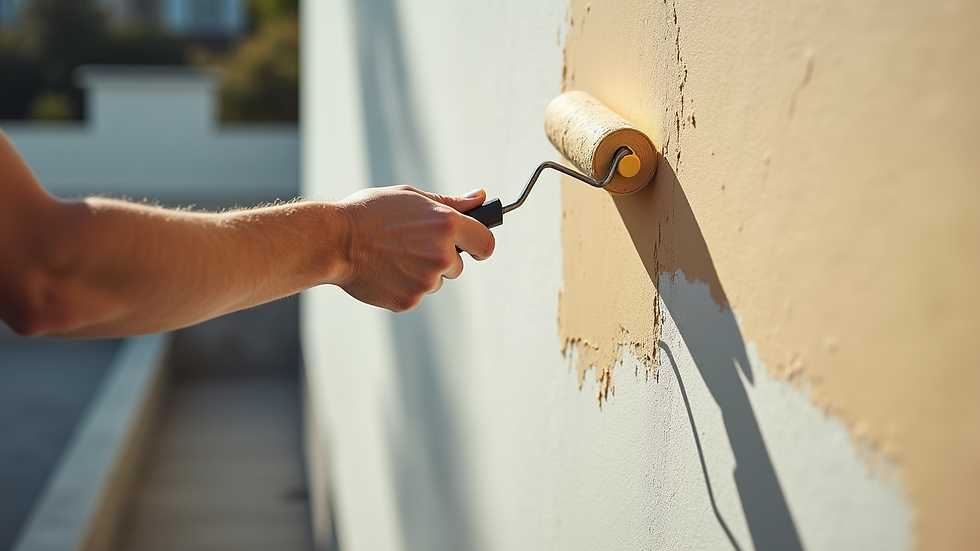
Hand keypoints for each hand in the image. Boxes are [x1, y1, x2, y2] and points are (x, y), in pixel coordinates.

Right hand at [334, 185, 494, 310]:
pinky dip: (403, 286)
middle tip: (409, 245)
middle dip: (441, 258)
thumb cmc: (369, 214)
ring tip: (392, 256)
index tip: (472, 247)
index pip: (485, 242)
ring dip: (422, 273)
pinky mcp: (410, 300)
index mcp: (447, 224)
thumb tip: (480, 198)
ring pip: (436, 281)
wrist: (333, 241)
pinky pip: (416, 295)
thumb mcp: (411, 197)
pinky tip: (384, 271)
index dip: (479, 245)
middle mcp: (442, 254)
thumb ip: (451, 202)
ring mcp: (426, 280)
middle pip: (458, 265)